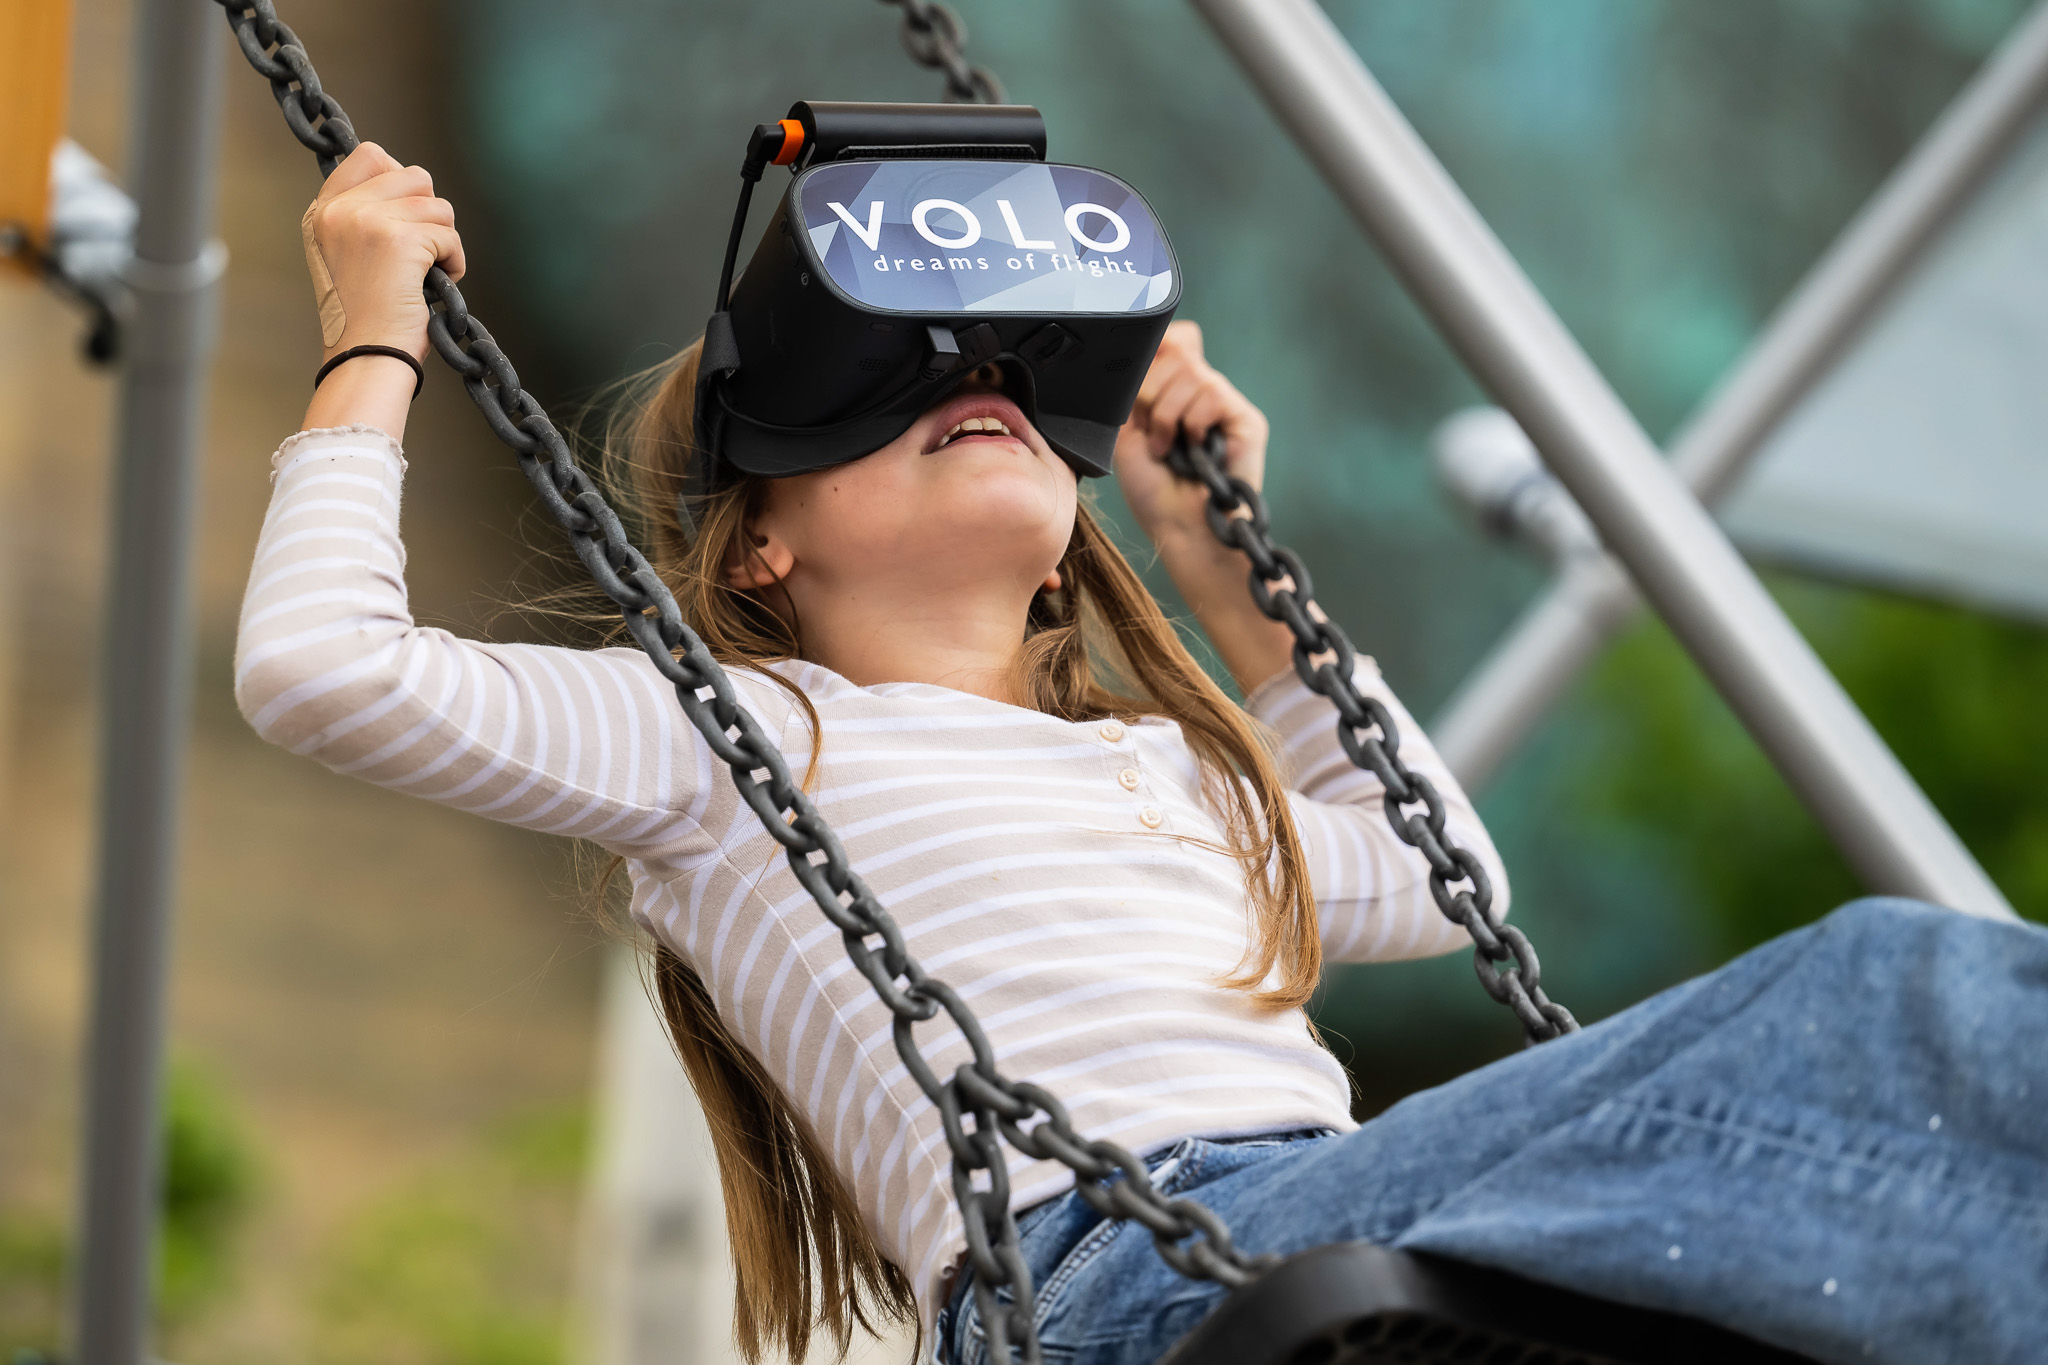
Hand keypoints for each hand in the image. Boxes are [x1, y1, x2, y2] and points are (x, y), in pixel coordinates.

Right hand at [302, 142, 463, 363]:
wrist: (365, 356)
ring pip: (437, 204)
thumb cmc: (365, 317)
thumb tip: (415, 186)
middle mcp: (339, 210)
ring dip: (444, 240)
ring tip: (426, 273)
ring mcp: (367, 222)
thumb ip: (365, 217)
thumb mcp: (347, 256)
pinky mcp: (398, 241)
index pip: (370, 155)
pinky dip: (454, 262)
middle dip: (430, 212)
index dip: (401, 179)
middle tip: (422, 250)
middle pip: (414, 175)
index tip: (409, 217)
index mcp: (322, 212)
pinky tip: (436, 285)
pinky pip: (449, 235)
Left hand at [1113, 321, 1294, 693]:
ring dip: (1165, 414)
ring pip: (1191, 371)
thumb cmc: (1153, 491)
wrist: (1178, 529)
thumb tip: (1150, 343)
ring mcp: (1228, 406)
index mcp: (1177, 391)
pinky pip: (1213, 393)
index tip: (1137, 389)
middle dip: (1149, 393)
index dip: (1155, 349)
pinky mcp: (1247, 421)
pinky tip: (1193, 450)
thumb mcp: (1128, 429)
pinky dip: (1191, 422)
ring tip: (1168, 449)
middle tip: (1150, 434)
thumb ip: (1137, 383)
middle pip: (1176, 349)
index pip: (1175, 338)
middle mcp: (1205, 393)